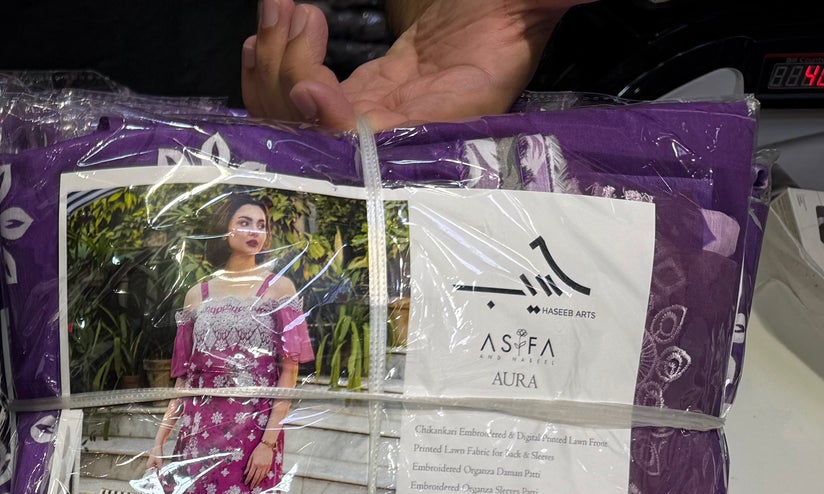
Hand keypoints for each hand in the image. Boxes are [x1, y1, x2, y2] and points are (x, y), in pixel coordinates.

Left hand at [243, 0, 590, 131]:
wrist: (499, 19)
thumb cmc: (516, 16)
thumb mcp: (535, 6)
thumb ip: (552, 0)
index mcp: (441, 123)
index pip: (372, 149)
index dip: (331, 128)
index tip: (308, 84)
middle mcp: (392, 138)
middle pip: (311, 139)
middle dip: (284, 77)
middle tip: (291, 14)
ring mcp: (360, 121)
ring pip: (289, 119)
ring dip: (271, 61)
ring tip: (282, 6)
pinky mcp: (343, 102)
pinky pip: (288, 99)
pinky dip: (272, 61)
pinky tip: (276, 21)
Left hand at [244, 439, 275, 486]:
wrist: (267, 446)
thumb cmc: (258, 450)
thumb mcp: (251, 457)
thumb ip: (248, 466)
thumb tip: (245, 473)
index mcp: (255, 464)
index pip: (250, 474)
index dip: (247, 480)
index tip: (245, 483)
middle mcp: (260, 466)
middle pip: (256, 477)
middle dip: (253, 483)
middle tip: (250, 488)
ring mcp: (265, 467)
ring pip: (261, 477)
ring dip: (257, 482)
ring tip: (255, 486)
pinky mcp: (269, 466)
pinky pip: (265, 474)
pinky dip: (262, 478)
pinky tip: (260, 480)